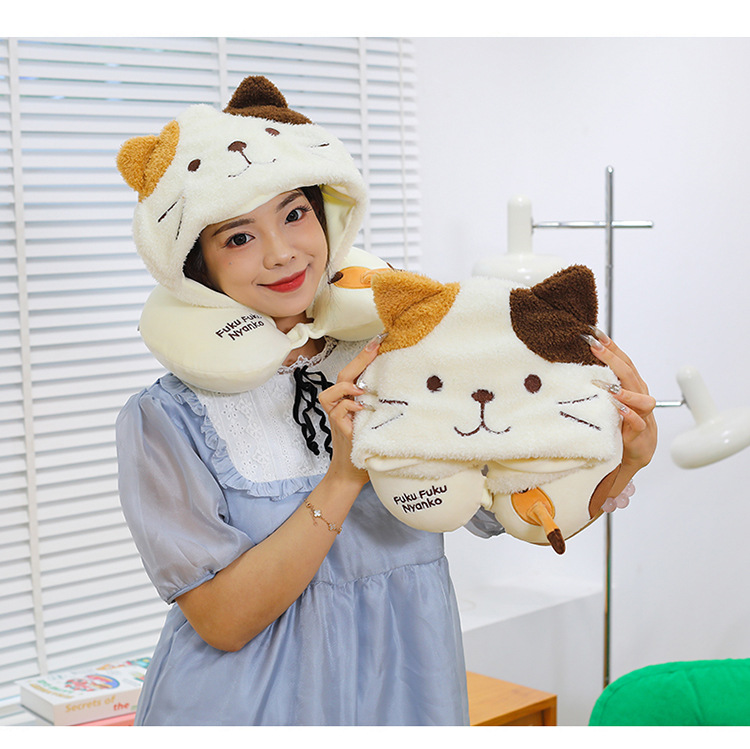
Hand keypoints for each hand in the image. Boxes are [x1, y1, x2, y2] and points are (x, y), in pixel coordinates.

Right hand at [317, 335, 382, 485]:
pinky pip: (337, 411)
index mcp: (353, 400)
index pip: (356, 372)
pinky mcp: (339, 429)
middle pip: (343, 375)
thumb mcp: (379, 419)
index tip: (381, 339)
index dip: (365, 355)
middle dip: (358, 360)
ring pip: (331, 392)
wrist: (354, 473)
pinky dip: (347, 407)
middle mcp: (343, 405)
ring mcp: (338, 417)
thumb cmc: (370, 445)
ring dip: (346, 387)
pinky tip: (360, 408)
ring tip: (361, 389)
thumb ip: (384, 403)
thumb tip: (408, 385)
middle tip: (375, 347)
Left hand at [587, 329, 656, 483]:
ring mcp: (643, 415)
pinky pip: (638, 423)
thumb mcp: (608, 400)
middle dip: (613, 359)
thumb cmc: (621, 422)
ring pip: (642, 398)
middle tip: (595, 346)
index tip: (595, 332)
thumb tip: (576, 366)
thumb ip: (599, 384)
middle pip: (630, 373)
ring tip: (609, 386)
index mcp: (631, 386)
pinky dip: (629, 415)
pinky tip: (618, 409)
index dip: (611, 346)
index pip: (623, 361)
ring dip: (626, 391)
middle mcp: (639, 396)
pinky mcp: (641, 434)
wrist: (636, 451)